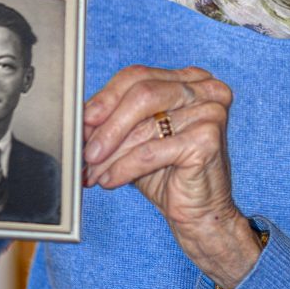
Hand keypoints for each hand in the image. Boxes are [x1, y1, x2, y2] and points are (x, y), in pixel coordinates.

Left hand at [83, 65, 262, 288]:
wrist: (200, 213)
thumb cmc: (168, 173)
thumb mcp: (137, 138)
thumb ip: (114, 120)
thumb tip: (79, 116)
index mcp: (189, 78)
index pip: (138, 76)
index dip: (106, 97)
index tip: (84, 119)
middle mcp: (205, 88)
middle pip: (142, 94)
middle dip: (108, 125)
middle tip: (86, 151)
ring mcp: (210, 111)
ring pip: (145, 125)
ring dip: (112, 153)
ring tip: (93, 172)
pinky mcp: (207, 140)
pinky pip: (151, 151)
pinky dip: (124, 167)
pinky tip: (110, 180)